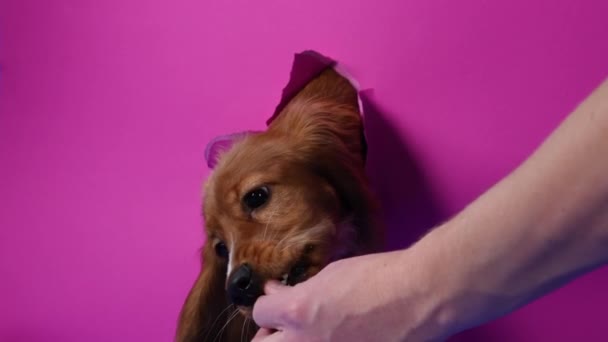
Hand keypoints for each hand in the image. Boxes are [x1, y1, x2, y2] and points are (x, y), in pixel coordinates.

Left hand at [251, 250, 448, 341]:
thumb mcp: (332, 275)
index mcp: (297, 312)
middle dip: (269, 336)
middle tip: (282, 330)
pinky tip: (341, 338)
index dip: (270, 305)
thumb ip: (299, 289)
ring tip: (313, 335)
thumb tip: (277, 292)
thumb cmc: (380, 277)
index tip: (277, 302)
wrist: (422, 297)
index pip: (260, 313)